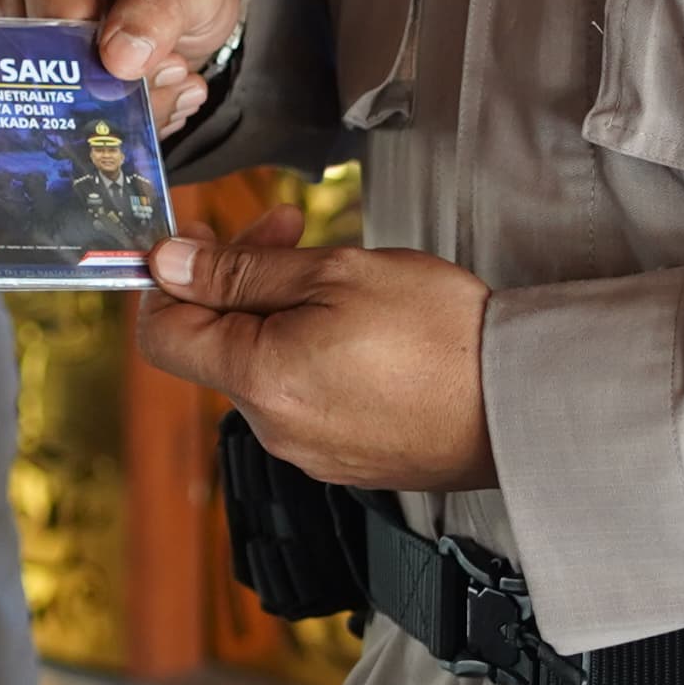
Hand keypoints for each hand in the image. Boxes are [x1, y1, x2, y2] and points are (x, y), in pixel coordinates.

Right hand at [0, 0, 249, 132]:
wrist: (190, 5)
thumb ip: (163, 9)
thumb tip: (120, 57)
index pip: (56, 22)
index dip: (101, 60)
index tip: (146, 70)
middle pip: (50, 65)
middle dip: (118, 89)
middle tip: (170, 76)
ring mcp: (20, 33)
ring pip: (55, 101)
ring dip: (122, 111)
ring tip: (167, 85)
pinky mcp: (30, 72)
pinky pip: (61, 117)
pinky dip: (114, 121)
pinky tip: (147, 99)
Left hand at [133, 203, 493, 492]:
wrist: (520, 401)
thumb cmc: (438, 332)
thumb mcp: (334, 272)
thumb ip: (241, 272)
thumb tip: (167, 264)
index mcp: (259, 379)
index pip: (163, 336)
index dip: (169, 280)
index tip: (200, 239)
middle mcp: (273, 428)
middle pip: (218, 346)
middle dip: (238, 281)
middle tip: (286, 225)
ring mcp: (310, 451)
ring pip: (263, 369)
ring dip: (278, 313)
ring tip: (339, 274)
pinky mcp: (346, 459)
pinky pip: (303, 398)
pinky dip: (311, 353)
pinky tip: (361, 327)